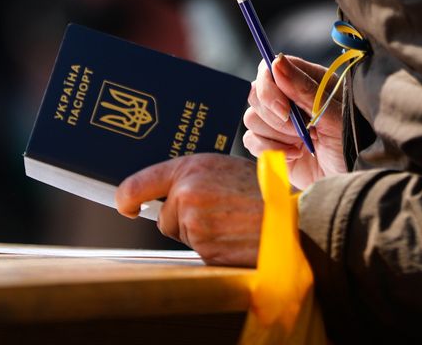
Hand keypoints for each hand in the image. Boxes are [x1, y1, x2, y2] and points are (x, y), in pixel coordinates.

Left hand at [116, 153, 260, 265]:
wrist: (294, 216)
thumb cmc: (265, 191)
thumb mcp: (225, 169)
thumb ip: (195, 178)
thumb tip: (171, 194)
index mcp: (191, 168)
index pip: (138, 185)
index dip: (127, 199)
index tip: (127, 207)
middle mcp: (187, 193)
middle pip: (165, 217)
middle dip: (184, 220)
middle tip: (219, 212)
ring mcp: (194, 223)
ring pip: (184, 236)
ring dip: (203, 235)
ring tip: (233, 222)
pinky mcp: (205, 249)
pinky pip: (200, 253)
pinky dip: (215, 249)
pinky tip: (236, 237)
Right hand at [244, 55, 346, 189]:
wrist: (349, 180)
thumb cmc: (351, 144)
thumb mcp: (333, 115)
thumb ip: (304, 88)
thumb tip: (277, 62)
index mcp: (307, 81)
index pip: (271, 67)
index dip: (269, 87)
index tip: (284, 109)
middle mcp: (289, 98)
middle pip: (256, 93)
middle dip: (275, 117)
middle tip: (301, 132)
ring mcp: (278, 122)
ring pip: (251, 118)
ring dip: (276, 135)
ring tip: (301, 144)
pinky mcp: (271, 144)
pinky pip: (251, 140)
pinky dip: (270, 149)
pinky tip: (294, 155)